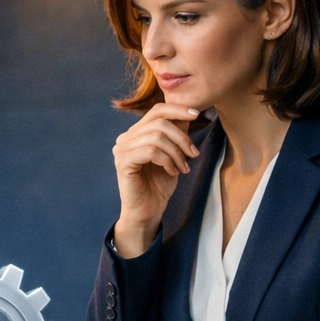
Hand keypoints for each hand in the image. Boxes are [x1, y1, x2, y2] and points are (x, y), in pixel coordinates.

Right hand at [111, 103, 200, 256]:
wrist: (148, 210)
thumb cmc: (159, 184)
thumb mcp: (174, 154)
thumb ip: (177, 134)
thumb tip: (188, 113)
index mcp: (136, 133)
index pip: (157, 110)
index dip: (178, 109)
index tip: (197, 115)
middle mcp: (126, 138)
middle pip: (159, 122)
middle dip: (182, 137)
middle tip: (194, 154)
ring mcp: (122, 149)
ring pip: (156, 136)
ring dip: (176, 152)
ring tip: (183, 166)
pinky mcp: (123, 162)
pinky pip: (151, 151)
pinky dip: (167, 160)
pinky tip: (172, 171)